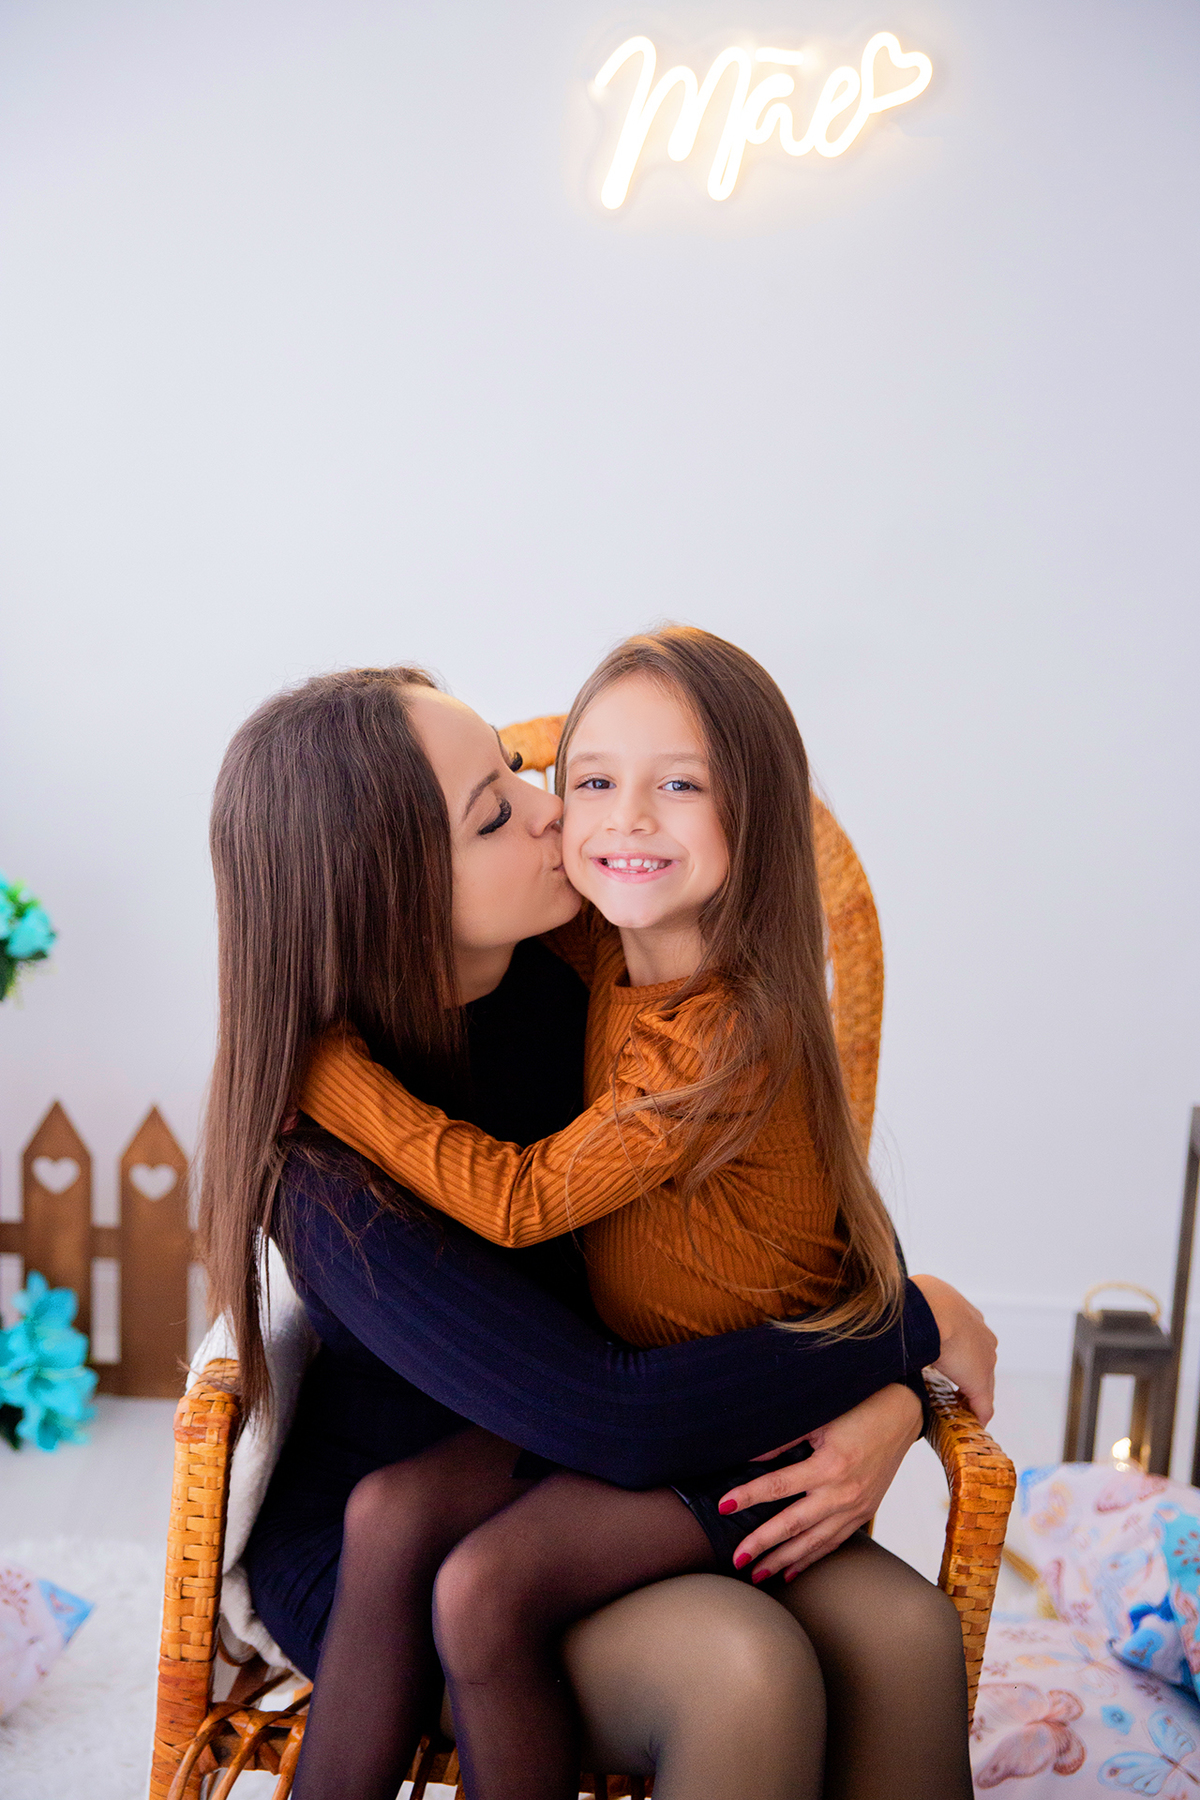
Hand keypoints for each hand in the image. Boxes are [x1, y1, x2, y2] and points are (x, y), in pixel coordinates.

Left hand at [719, 1382, 923, 1581]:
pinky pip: (834, 1542)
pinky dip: (811, 1558)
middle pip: (793, 1524)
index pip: (778, 1485)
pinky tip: (792, 1570)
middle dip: (762, 1544)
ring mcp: (856, 1507)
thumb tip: (750, 1457)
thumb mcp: (819, 1417)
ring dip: (784, 1560)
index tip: (723, 1507)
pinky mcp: (864, 1513)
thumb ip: (784, 1439)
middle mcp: (843, 1492)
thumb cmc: (857, 1409)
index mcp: (829, 1465)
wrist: (901, 1415)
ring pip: (814, 1541)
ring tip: (758, 1574)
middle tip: (736, 1559)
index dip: (748, 1496)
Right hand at [911, 1274, 996, 1425]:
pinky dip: (977, 1414)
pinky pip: (982, 1404)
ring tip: (958, 1408)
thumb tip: (893, 1319)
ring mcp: (984, 1360)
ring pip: (982, 1385)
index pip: (969, 1341)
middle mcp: (982, 1337)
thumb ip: (911, 1315)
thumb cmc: (919, 1301)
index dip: (959, 1356)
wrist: (932, 1309)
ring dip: (970, 1397)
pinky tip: (972, 1423)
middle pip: (980, 1364)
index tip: (947, 1367)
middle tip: (951, 1391)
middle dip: (967, 1377)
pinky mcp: (979, 1382)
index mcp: (968, 1316)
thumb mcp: (917, 1303)